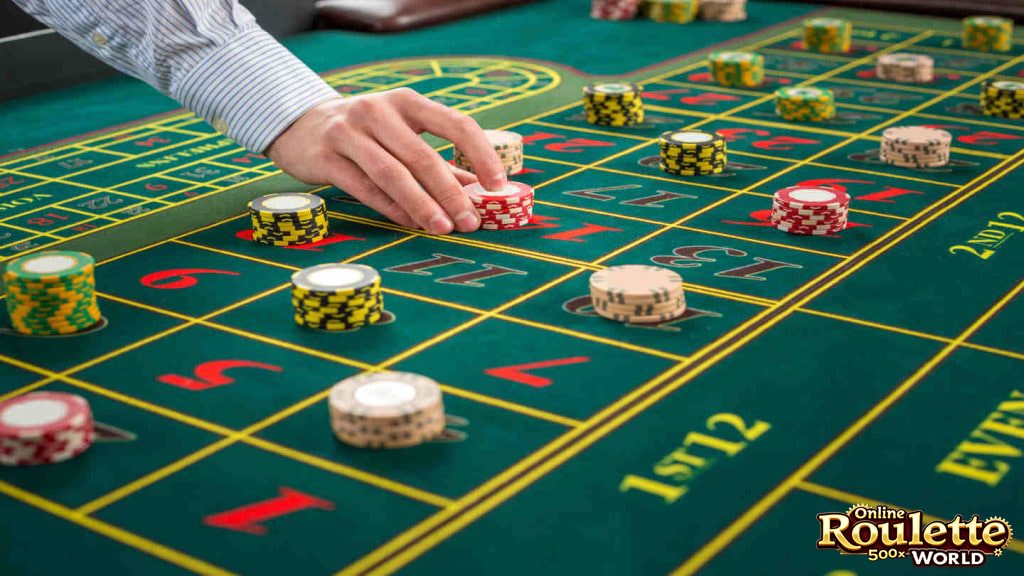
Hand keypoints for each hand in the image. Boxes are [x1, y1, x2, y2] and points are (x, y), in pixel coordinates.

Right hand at [266, 88, 506, 233]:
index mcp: (407, 102)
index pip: (455, 123)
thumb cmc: (365, 134)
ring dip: (422, 205)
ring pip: (392, 174)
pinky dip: (391, 208)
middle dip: (451, 192)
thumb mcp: (401, 136)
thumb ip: (436, 161)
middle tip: (471, 221)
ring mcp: (348, 132)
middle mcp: (377, 111)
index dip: (480, 155)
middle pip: (422, 156)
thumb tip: (477, 193)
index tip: (498, 185)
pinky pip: (364, 188)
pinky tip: (410, 223)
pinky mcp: (325, 157)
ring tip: (444, 228)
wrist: (300, 126)